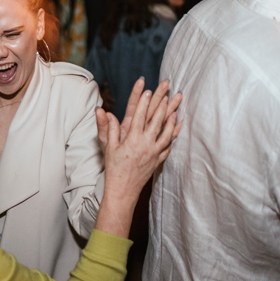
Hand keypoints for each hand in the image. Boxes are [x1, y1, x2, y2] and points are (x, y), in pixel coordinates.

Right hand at [97, 79, 182, 198]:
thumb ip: (109, 129)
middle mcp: (145, 144)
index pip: (139, 116)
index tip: (148, 91)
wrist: (123, 190)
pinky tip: (177, 125)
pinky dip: (174, 134)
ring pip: (166, 131)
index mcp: (132, 139)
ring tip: (175, 105)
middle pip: (156, 120)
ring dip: (171, 117)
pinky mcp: (158, 159)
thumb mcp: (109, 148)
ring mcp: (154, 152)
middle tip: (167, 90)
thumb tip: (103, 112)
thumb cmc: (114, 168)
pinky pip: (169, 144)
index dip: (143, 102)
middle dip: (162, 103)